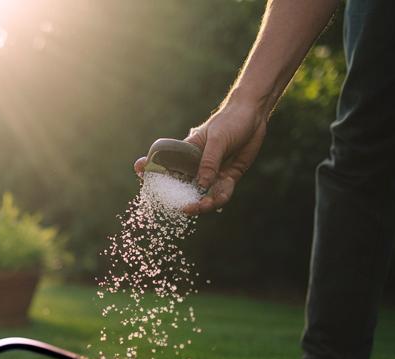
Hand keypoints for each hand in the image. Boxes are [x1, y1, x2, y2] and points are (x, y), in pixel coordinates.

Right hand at [134, 101, 267, 214]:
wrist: (254, 115)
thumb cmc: (230, 121)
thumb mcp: (217, 140)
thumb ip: (209, 162)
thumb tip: (201, 185)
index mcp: (187, 153)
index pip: (166, 164)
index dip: (153, 172)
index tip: (140, 173)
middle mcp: (197, 166)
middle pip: (184, 187)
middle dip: (181, 199)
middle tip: (183, 208)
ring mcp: (212, 173)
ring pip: (203, 194)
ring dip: (203, 203)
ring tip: (204, 206)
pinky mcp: (228, 177)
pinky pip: (222, 193)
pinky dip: (220, 198)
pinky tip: (218, 201)